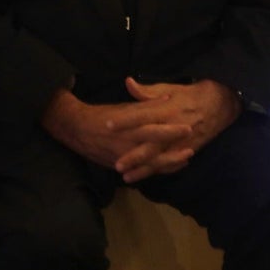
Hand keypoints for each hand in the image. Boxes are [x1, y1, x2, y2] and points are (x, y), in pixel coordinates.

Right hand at [41, 89, 192, 171]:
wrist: (78, 131)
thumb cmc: (103, 116)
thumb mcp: (124, 107)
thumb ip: (145, 104)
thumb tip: (167, 97)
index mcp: (129, 128)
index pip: (153, 129)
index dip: (171, 130)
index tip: (188, 127)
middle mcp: (128, 145)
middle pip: (155, 151)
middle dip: (174, 151)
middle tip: (192, 148)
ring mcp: (125, 159)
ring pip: (151, 165)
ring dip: (170, 163)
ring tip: (187, 158)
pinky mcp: (123, 167)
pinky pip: (144, 171)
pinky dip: (160, 169)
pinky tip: (174, 166)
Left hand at [109, 78, 241, 182]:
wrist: (219, 105)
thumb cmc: (188, 95)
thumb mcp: (169, 88)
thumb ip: (147, 90)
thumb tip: (127, 82)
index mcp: (166, 110)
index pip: (142, 116)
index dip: (125, 120)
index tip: (108, 125)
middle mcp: (172, 128)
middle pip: (151, 144)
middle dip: (134, 156)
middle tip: (117, 164)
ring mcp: (180, 142)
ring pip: (159, 159)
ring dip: (143, 169)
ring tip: (126, 177)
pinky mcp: (186, 151)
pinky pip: (170, 164)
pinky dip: (157, 171)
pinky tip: (144, 177)